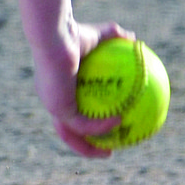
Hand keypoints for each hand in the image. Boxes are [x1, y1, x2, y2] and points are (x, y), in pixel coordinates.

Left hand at [33, 19, 133, 159]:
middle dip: (84, 145)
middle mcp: (51, 100)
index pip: (68, 112)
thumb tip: (133, 37)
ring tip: (110, 152)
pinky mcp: (60, 108)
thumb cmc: (70, 32)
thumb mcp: (97, 35)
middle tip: (105, 150)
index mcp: (56, 88)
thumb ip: (113, 36)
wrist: (54, 35)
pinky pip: (84, 124)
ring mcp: (53, 106)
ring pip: (71, 135)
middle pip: (66, 132)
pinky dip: (101, 126)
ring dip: (90, 148)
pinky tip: (118, 122)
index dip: (83, 123)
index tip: (101, 126)